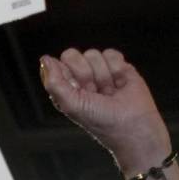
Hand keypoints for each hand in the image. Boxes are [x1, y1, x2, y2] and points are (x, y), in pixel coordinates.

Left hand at [39, 49, 170, 167]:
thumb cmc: (99, 120)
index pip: (57, 63)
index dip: (68, 75)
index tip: (78, 91)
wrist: (133, 125)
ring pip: (93, 54)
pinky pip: (111, 54)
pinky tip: (120, 85)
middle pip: (73, 55)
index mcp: (65, 85)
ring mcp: (99, 70)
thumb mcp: (70, 104)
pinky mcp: (119, 66)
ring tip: (108, 92)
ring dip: (103, 76)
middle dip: (85, 74)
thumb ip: (54, 82)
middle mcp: (80, 76)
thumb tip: (45, 58)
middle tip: (94, 92)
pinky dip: (117, 70)